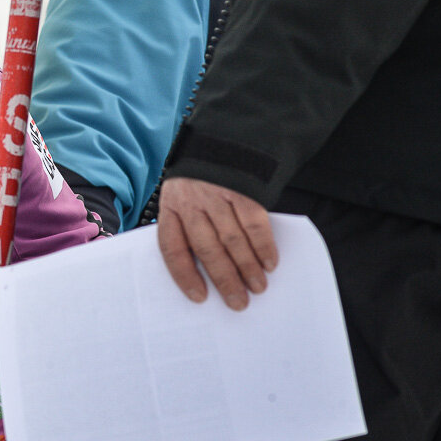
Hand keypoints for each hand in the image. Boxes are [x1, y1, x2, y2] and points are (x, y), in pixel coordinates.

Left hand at [157, 177, 277, 310]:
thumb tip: (206, 270)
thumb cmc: (203, 180)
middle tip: (238, 302)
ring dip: (247, 268)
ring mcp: (217, 195)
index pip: (172, 248)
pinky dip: (264, 246)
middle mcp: (191, 202)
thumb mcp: (184, 198)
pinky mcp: (243, 188)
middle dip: (224, 280)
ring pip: (232, 240)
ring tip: (257, 287)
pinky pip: (254, 224)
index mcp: (171, 207)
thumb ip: (190, 227)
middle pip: (207, 249)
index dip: (184, 275)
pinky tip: (270, 263)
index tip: (199, 298)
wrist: (226, 137)